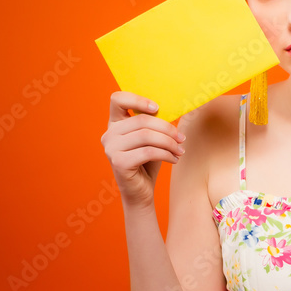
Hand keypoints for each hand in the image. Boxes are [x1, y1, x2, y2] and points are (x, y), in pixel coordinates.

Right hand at [100, 91, 185, 208]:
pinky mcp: (119, 162)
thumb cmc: (148, 161)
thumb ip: (154, 122)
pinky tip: (174, 159)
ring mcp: (111, 148)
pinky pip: (148, 152)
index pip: (118, 99)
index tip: (157, 108)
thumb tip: (173, 108)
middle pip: (142, 120)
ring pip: (146, 136)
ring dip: (169, 143)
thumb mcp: (152, 138)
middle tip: (182, 138)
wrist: (141, 191)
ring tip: (180, 150)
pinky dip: (166, 154)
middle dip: (167, 129)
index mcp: (115, 123)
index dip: (138, 100)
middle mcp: (109, 134)